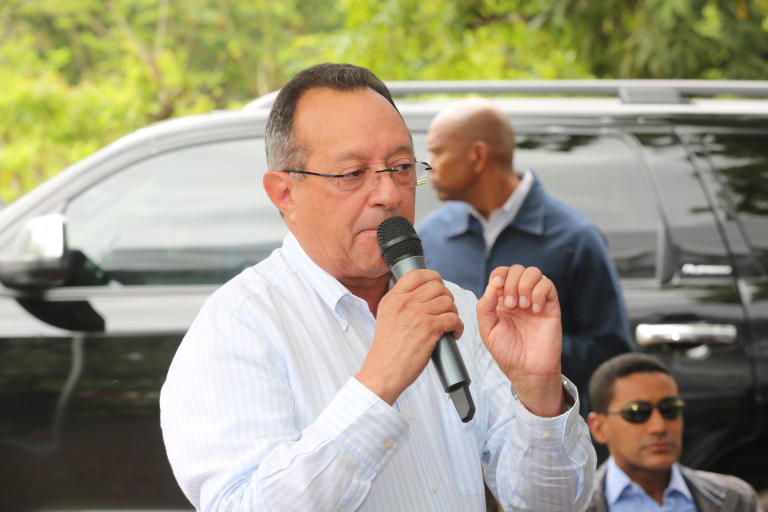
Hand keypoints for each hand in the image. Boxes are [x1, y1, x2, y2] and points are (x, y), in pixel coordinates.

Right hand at [357, 269, 463, 404]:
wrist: (382, 371)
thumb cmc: (387, 351)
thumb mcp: (386, 318)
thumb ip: (400, 304)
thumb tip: (421, 296)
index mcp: (393, 298)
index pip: (417, 274)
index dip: (433, 279)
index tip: (438, 289)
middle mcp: (404, 302)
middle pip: (437, 286)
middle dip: (447, 297)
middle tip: (446, 310)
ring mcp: (417, 314)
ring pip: (448, 301)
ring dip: (454, 313)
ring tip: (450, 324)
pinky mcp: (429, 328)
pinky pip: (454, 319)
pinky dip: (458, 326)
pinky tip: (454, 334)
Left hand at [476, 265, 564, 416]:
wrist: (528, 370)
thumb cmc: (507, 352)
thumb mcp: (487, 330)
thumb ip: (485, 307)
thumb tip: (492, 286)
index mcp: (501, 300)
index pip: (500, 274)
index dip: (499, 274)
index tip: (497, 287)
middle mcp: (518, 296)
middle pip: (516, 269)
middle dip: (512, 283)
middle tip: (511, 306)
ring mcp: (534, 299)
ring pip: (533, 272)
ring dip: (525, 285)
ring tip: (523, 307)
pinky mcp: (550, 305)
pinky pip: (548, 284)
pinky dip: (539, 293)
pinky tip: (535, 310)